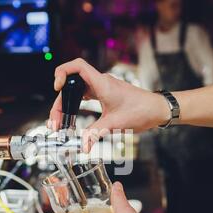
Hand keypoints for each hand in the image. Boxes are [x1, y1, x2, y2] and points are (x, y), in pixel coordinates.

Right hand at [48, 58, 169, 151]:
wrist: (157, 110)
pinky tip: (72, 116)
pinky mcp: (105, 94)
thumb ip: (95, 134)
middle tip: (55, 121)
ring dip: (67, 103)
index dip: (63, 73)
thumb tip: (83, 146)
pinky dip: (76, 104)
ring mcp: (103, 88)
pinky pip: (85, 95)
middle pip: (72, 83)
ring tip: (60, 121)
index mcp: (102, 83)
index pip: (77, 66)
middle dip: (60, 100)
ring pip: (77, 90)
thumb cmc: (141, 111)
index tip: (56, 87)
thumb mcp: (115, 124)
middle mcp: (101, 82)